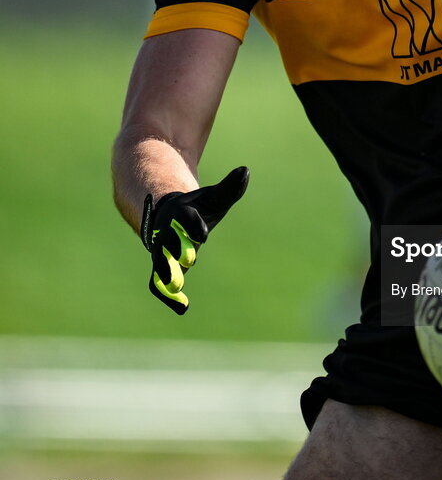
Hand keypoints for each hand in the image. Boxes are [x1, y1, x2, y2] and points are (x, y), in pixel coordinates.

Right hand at [140, 167, 248, 314]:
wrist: (165, 216)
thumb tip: (246, 170)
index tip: (204, 234)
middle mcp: (167, 233)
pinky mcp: (161, 268)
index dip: (194, 225)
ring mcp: (161, 252)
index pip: (186, 219)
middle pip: (169, 242)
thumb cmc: (196, 208)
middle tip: (190, 260)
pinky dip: (167, 296)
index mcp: (179, 213)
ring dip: (167, 275)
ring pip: (160, 264)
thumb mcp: (213, 197)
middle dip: (177, 250)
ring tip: (177, 290)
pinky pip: (158, 283)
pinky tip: (183, 308)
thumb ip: (230, 188)